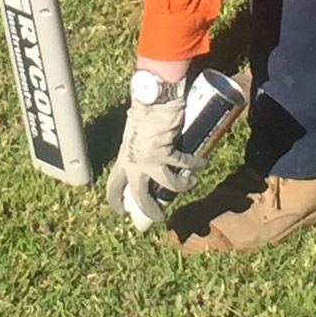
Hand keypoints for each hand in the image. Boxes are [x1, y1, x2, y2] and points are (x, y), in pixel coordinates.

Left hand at [106, 86, 193, 227]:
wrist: (152, 98)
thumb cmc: (143, 112)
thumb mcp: (133, 135)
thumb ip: (137, 149)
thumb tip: (146, 158)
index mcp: (123, 158)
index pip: (113, 187)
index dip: (116, 202)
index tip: (123, 212)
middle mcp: (134, 163)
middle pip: (140, 197)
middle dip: (150, 210)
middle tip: (159, 218)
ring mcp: (150, 159)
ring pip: (167, 185)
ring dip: (182, 187)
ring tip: (191, 184)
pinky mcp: (167, 151)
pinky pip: (184, 164)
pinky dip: (195, 165)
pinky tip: (202, 163)